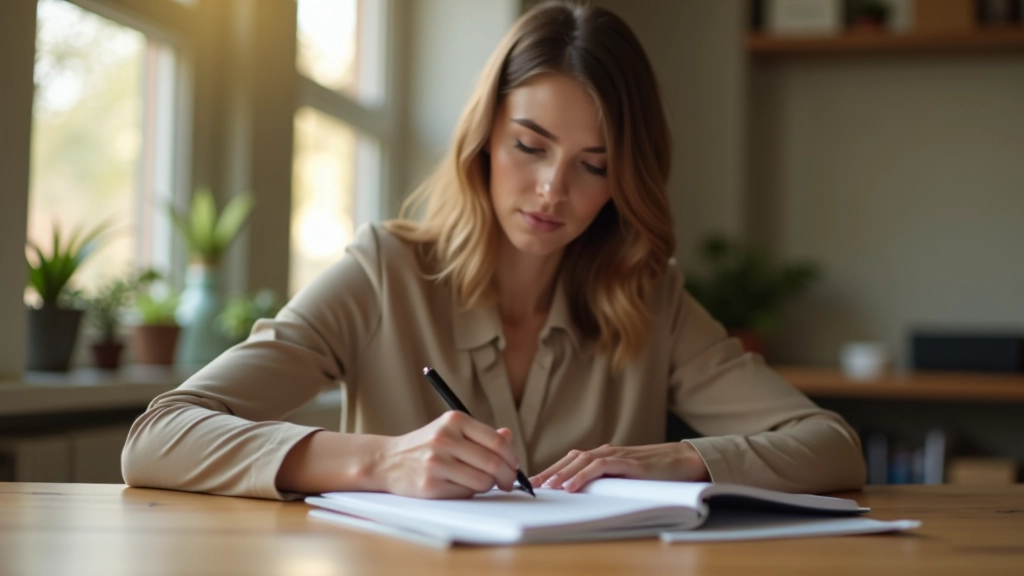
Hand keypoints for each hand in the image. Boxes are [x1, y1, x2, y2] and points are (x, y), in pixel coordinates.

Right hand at [372, 411, 519, 498]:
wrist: (387, 461)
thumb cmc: (425, 446)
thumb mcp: (450, 430)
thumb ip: (480, 434)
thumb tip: (508, 436)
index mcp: (454, 420)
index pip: (495, 440)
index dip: (511, 456)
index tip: (514, 466)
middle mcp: (444, 439)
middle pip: (492, 463)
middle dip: (506, 476)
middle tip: (507, 482)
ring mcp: (436, 462)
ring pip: (482, 481)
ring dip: (488, 486)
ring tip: (480, 482)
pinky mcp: (430, 485)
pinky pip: (466, 493)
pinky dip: (470, 492)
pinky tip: (460, 486)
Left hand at [529, 442, 709, 492]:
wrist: (685, 462)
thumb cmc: (657, 472)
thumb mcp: (626, 477)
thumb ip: (607, 481)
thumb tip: (585, 494)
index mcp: (604, 455)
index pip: (572, 461)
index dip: (553, 470)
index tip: (535, 483)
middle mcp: (607, 451)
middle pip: (571, 459)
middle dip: (550, 472)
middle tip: (531, 485)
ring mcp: (618, 455)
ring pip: (582, 461)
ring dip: (562, 474)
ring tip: (548, 487)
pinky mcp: (629, 463)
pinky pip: (600, 467)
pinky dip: (583, 476)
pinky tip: (571, 486)